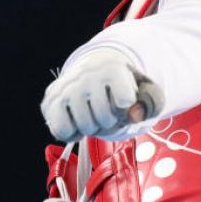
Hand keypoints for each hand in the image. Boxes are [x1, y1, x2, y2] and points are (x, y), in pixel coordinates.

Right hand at [40, 50, 164, 141]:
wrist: (94, 71)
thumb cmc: (123, 85)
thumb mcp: (145, 90)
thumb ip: (151, 103)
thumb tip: (135, 115)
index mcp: (112, 68)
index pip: (125, 101)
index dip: (128, 106)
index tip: (126, 97)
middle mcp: (86, 75)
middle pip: (106, 118)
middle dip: (111, 121)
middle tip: (109, 110)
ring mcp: (65, 88)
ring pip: (85, 127)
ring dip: (94, 128)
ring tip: (94, 115)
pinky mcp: (49, 101)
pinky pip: (62, 132)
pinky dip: (73, 134)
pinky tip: (78, 122)